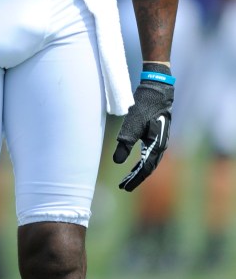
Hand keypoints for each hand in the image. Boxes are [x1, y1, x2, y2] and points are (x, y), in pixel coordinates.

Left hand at [113, 64, 173, 191]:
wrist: (157, 91)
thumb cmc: (144, 106)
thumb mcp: (132, 124)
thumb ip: (125, 143)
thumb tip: (117, 161)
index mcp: (156, 146)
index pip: (144, 169)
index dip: (134, 179)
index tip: (123, 187)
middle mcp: (161, 146)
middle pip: (148, 168)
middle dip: (136, 177)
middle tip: (123, 186)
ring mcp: (161, 141)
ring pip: (150, 162)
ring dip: (139, 170)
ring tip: (127, 177)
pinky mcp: (157, 135)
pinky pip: (150, 154)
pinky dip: (142, 161)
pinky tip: (136, 161)